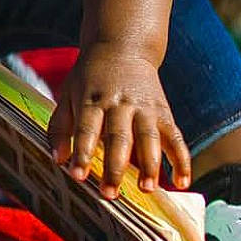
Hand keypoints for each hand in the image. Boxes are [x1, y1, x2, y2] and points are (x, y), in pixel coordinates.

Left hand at [47, 45, 191, 198]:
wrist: (123, 46)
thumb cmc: (90, 78)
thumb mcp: (68, 93)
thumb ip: (60, 127)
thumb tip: (58, 160)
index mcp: (93, 99)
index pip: (87, 128)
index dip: (82, 152)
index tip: (77, 176)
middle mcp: (120, 103)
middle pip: (119, 137)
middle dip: (115, 166)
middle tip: (110, 193)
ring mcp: (144, 108)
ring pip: (149, 137)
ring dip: (150, 164)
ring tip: (147, 188)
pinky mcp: (164, 112)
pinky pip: (176, 137)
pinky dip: (182, 159)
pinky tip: (182, 182)